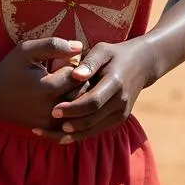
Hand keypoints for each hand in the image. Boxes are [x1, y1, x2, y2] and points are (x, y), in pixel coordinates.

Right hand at [0, 38, 84, 130]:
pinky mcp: (49, 129)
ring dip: (79, 94)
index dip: (77, 65)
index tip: (67, 61)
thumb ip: (53, 45)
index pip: (79, 75)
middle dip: (81, 80)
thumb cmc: (10, 69)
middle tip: (71, 71)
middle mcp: (52, 108)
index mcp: (48, 88)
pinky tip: (64, 96)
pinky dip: (74, 108)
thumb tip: (79, 47)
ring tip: (68, 83)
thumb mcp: (27, 50)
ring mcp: (50, 121)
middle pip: (83, 93)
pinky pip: (72, 119)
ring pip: (80, 108)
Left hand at [42, 38, 156, 143]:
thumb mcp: (103, 50)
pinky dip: (77, 134)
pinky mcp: (119, 119)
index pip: (92, 102)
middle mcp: (120, 101)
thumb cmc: (116, 54)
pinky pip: (95, 131)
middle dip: (66, 125)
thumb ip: (89, 62)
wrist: (142, 64)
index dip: (72, 109)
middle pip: (91, 120)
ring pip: (92, 131)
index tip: (53, 110)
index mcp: (115, 83)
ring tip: (44, 133)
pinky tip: (58, 134)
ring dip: (68, 135)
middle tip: (42, 126)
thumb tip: (74, 75)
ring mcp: (121, 112)